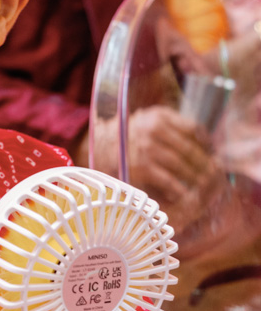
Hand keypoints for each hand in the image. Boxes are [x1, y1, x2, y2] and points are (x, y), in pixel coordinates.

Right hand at [93, 105, 223, 234]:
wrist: (98, 148)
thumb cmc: (127, 138)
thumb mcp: (148, 121)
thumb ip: (171, 126)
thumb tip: (205, 142)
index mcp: (159, 115)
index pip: (194, 129)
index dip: (206, 143)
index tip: (212, 153)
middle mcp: (154, 129)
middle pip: (190, 148)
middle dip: (204, 164)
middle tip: (213, 174)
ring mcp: (147, 148)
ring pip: (182, 165)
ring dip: (195, 177)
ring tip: (203, 186)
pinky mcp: (141, 167)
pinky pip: (168, 180)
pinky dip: (178, 189)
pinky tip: (183, 194)